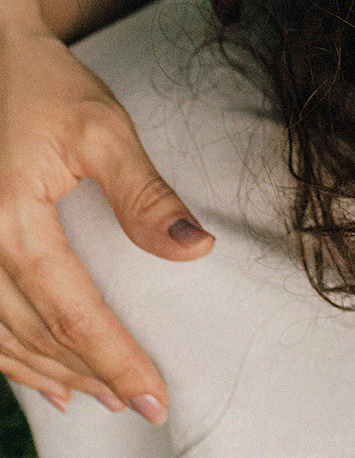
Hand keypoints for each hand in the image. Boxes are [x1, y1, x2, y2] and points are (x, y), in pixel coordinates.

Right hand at [0, 8, 209, 421]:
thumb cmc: (49, 87)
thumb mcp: (105, 130)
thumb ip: (145, 194)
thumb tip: (194, 250)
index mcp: (10, 221)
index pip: (72, 310)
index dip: (115, 358)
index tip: (155, 395)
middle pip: (36, 333)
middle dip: (91, 375)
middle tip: (143, 406)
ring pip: (2, 337)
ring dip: (52, 372)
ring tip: (101, 399)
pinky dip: (12, 356)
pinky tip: (46, 379)